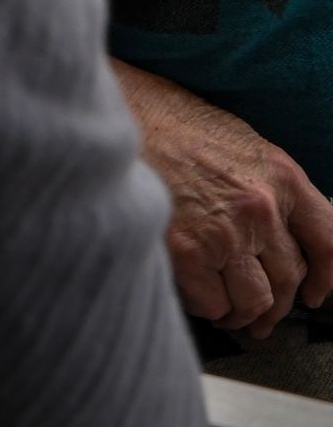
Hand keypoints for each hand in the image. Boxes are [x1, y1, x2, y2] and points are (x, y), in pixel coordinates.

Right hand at [115, 62, 332, 336]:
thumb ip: (264, 186)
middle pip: (288, 281)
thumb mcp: (236, 140)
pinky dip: (204, 306)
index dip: (323, 279)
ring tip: (221, 306)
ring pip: (254, 302)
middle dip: (271, 304)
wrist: (114, 114)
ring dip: (238, 312)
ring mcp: (225, 232)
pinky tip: (190, 288)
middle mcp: (260, 207)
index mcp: (279, 175)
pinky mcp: (187, 252)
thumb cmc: (166, 122)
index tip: (311, 293)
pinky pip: (213, 305)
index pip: (328, 242)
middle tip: (253, 311)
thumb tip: (276, 236)